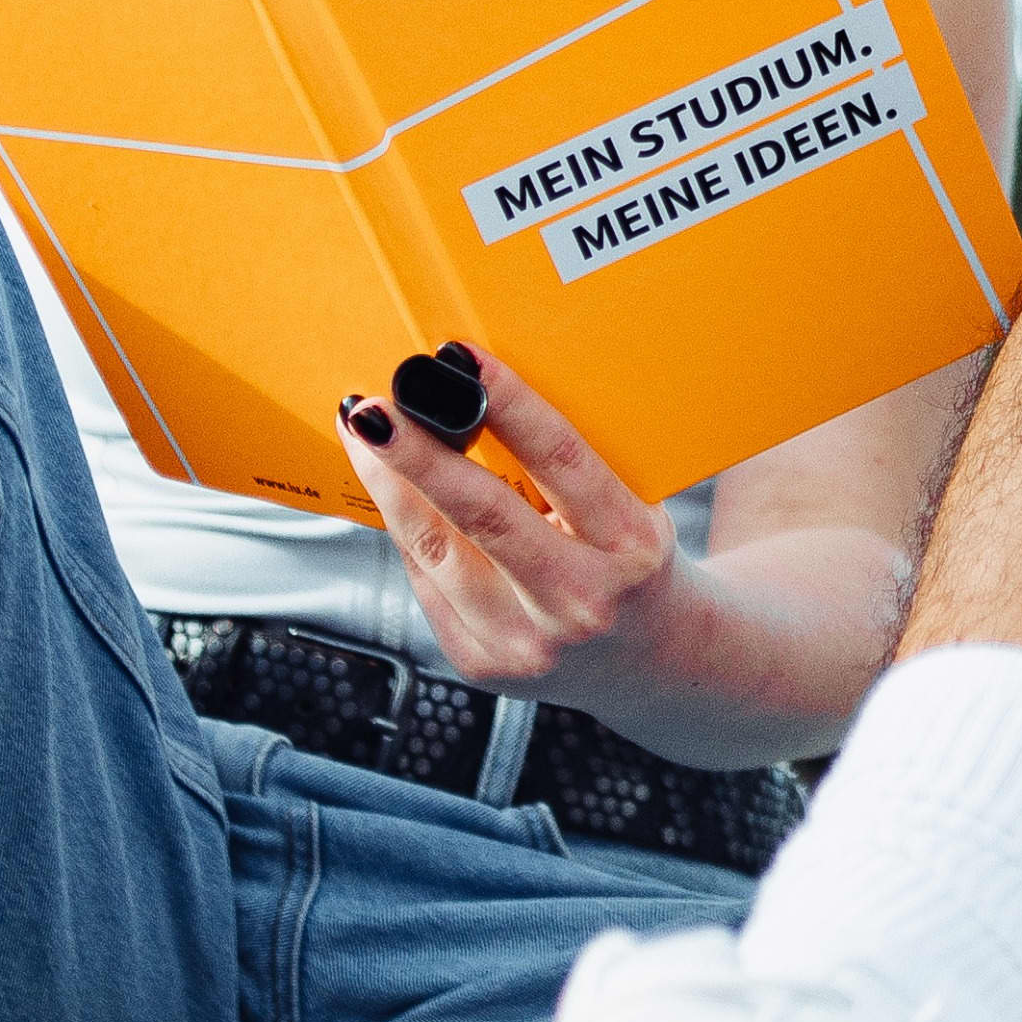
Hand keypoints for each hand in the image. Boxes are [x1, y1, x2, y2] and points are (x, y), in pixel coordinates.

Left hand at [347, 344, 686, 701]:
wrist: (657, 658)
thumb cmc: (633, 561)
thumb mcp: (634, 504)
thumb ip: (571, 461)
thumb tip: (477, 388)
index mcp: (630, 547)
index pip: (561, 460)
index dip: (508, 403)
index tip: (459, 357)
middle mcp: (581, 601)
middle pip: (483, 514)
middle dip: (416, 454)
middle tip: (373, 408)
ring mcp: (528, 642)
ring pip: (436, 551)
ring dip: (390, 487)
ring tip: (365, 438)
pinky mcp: (483, 664)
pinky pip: (427, 584)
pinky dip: (406, 532)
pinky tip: (394, 494)